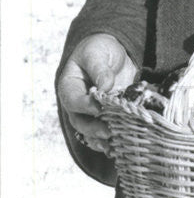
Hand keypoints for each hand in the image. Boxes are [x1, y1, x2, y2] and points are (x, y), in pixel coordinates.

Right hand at [57, 34, 136, 154]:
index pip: (73, 100)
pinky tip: (119, 147)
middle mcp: (77, 103)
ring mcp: (91, 112)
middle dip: (93, 129)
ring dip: (100, 140)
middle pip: (80, 121)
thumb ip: (100, 70)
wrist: (110, 52)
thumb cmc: (98, 50)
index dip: (84, 106)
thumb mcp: (97, 54)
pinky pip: (104, 132)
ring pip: (90, 132)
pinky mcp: (106, 115)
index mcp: (69, 86)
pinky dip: (111, 140)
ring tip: (113, 146)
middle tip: (108, 132)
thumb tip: (106, 87)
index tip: (98, 108)